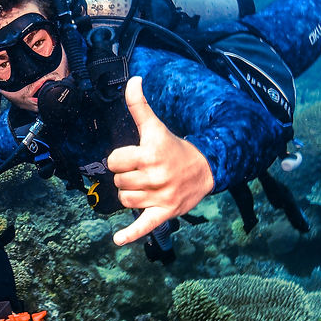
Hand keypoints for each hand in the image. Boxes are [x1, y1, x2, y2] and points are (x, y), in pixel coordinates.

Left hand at [108, 76, 213, 245]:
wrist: (206, 169)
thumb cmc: (175, 148)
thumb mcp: (156, 126)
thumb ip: (140, 105)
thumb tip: (132, 80)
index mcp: (150, 154)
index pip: (115, 161)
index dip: (119, 159)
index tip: (132, 157)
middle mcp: (155, 176)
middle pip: (119, 182)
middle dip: (125, 177)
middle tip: (141, 172)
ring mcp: (160, 196)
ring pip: (126, 200)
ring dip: (129, 195)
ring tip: (144, 187)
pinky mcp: (164, 213)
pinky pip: (144, 226)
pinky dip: (130, 234)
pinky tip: (118, 240)